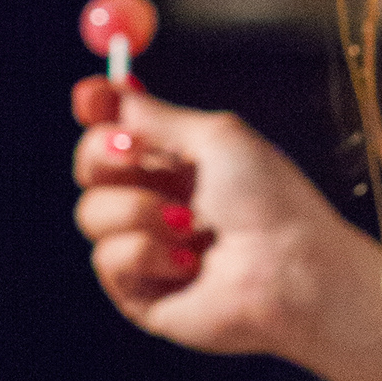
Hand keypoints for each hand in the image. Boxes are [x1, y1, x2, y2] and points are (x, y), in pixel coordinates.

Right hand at [71, 76, 381, 380]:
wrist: (292, 270)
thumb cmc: (270, 202)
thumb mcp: (215, 137)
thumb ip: (156, 115)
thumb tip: (107, 87)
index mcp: (176, 163)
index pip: (115, 129)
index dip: (96, 111)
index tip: (89, 97)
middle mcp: (155, 201)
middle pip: (89, 165)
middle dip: (104, 153)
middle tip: (133, 150)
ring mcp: (145, 248)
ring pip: (91, 213)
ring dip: (138, 211)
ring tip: (189, 225)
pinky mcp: (140, 293)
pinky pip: (108, 260)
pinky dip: (148, 254)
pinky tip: (189, 264)